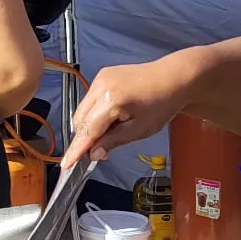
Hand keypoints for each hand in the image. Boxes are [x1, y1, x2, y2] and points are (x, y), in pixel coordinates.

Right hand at [62, 62, 185, 167]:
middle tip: (100, 151)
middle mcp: (101, 86)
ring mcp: (100, 78)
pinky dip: (95, 113)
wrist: (173, 78)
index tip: (66, 164)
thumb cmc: (162, 103)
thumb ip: (113, 141)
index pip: (87, 130)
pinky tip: (111, 117)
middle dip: (85, 138)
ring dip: (90, 125)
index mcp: (111, 99)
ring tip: (113, 130)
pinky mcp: (102, 76)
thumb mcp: (140, 130)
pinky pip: (90, 100)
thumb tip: (94, 153)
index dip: (76, 149)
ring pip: (82, 110)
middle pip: (79, 120)